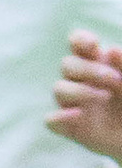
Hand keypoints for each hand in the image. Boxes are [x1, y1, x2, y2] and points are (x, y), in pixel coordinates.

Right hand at [49, 31, 121, 167]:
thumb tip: (110, 51)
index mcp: (98, 64)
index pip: (77, 45)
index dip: (80, 40)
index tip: (94, 45)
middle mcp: (82, 82)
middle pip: (67, 65)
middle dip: (89, 69)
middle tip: (115, 79)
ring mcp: (74, 104)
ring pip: (59, 89)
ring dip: (81, 90)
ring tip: (105, 98)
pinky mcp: (71, 128)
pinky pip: (51, 120)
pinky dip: (59, 117)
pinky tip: (79, 115)